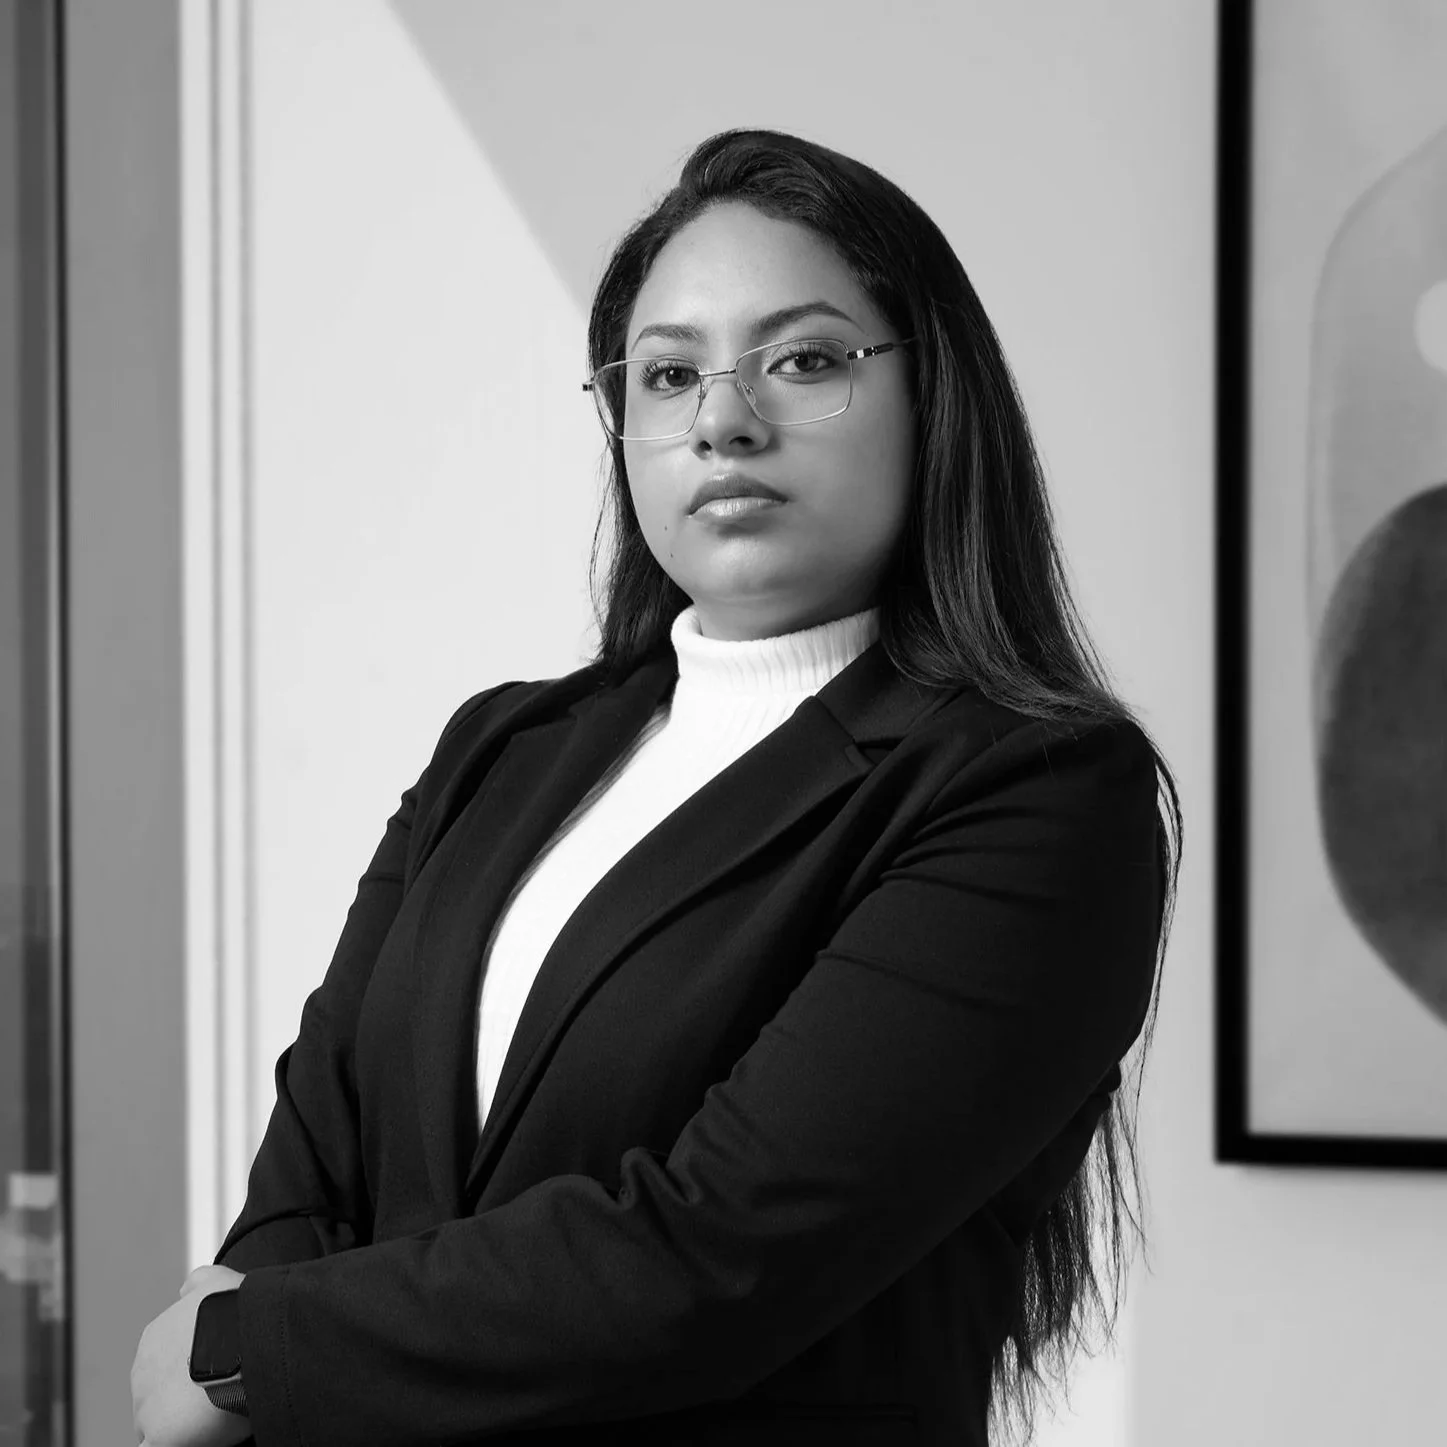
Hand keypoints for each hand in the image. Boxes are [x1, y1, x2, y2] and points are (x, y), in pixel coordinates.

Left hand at [131, 1267, 249, 1446]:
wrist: (249, 1339)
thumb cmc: (239, 1310)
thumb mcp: (216, 1279)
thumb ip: (197, 1283)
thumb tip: (187, 1288)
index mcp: (154, 1337)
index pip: (165, 1364)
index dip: (190, 1372)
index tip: (213, 1373)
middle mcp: (142, 1371)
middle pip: (158, 1395)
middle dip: (182, 1399)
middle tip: (217, 1395)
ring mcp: (146, 1407)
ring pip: (158, 1423)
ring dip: (181, 1422)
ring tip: (214, 1414)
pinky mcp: (159, 1438)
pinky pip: (156, 1446)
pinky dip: (175, 1441)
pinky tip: (194, 1436)